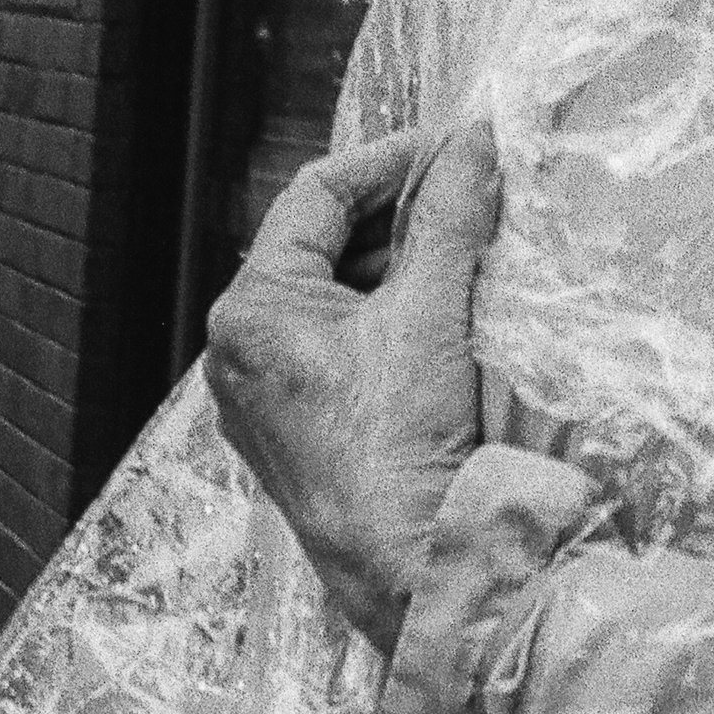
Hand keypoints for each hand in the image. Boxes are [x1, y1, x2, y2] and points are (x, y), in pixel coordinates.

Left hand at [204, 122, 501, 653]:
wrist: (418, 570)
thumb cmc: (404, 449)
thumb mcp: (433, 313)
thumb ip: (451, 216)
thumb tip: (473, 144)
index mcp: (251, 310)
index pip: (316, 193)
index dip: (391, 160)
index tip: (453, 149)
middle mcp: (240, 352)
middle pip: (323, 245)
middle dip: (399, 216)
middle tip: (470, 194)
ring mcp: (266, 399)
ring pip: (336, 298)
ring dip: (401, 267)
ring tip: (470, 251)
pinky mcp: (301, 434)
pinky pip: (342, 349)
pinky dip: (391, 319)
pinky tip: (448, 315)